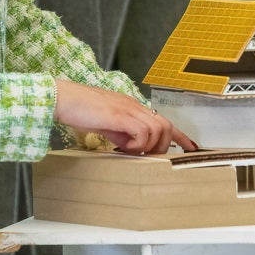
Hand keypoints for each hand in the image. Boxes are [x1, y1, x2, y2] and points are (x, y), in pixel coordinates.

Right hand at [54, 81, 193, 154]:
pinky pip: (142, 132)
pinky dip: (137, 144)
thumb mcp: (107, 125)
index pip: (164, 120)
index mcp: (133, 107)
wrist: (62, 98)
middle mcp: (135, 106)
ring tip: (131, 152)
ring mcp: (128, 109)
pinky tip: (123, 147)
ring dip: (148, 147)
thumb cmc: (80, 110)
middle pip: (167, 126)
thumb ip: (122, 134)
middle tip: (146, 156)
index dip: (180, 136)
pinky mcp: (119, 115)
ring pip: (157, 129)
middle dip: (162, 146)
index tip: (191, 148)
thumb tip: (132, 148)